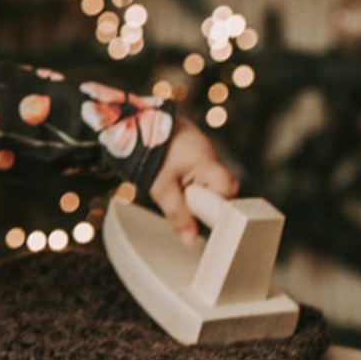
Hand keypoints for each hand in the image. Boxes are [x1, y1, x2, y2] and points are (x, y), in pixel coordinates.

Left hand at [147, 116, 237, 243]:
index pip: (229, 189)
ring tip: (171, 186)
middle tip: (184, 201)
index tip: (207, 217)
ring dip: (191, 187)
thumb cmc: (148, 152)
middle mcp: (208, 153)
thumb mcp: (161, 189)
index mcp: (207, 163)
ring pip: (204, 176)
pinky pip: (193, 166)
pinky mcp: (187, 145)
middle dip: (203, 198)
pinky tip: (169, 175)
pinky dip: (184, 175)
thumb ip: (178, 214)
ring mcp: (199, 147)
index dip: (220, 206)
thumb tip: (190, 238)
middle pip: (218, 185)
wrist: (130, 121)